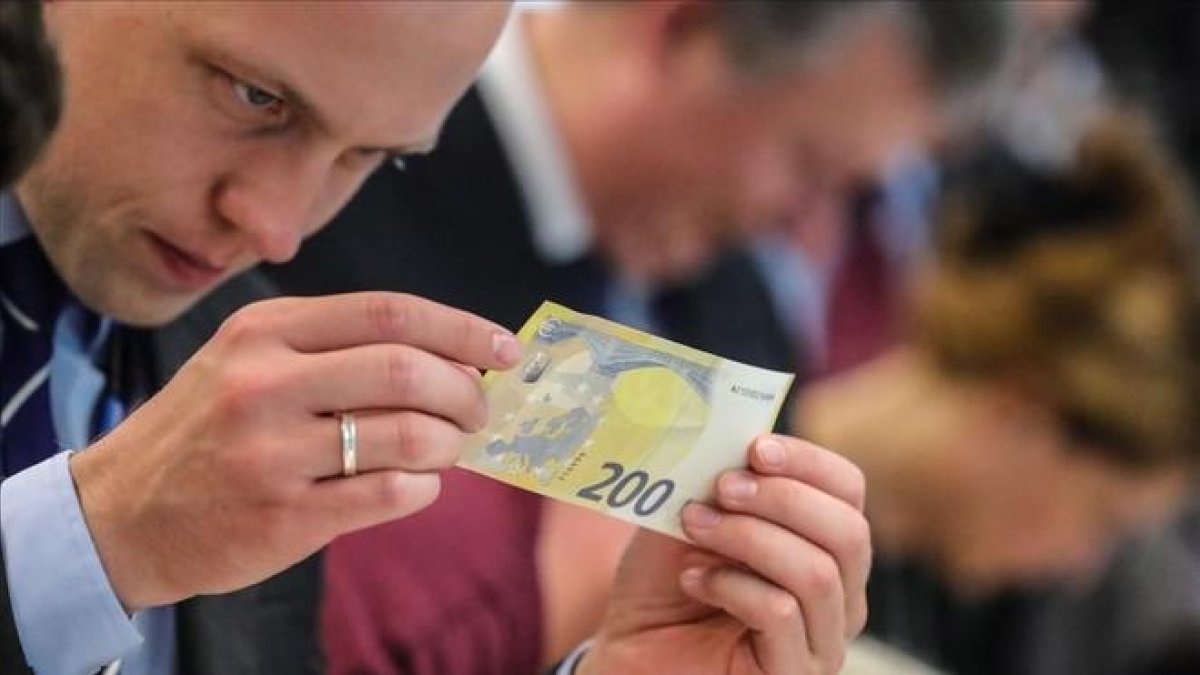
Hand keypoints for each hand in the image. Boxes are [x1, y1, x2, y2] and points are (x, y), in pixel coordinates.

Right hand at [69, 292, 520, 610]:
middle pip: (408, 370)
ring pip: (407, 435)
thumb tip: (455, 360)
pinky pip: (389, 495)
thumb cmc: (206, 430)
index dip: (462, 329)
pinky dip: (423, 488)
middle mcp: (265, 383)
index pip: (389, 313)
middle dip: (466, 392)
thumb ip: (338, 351)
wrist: (119, 514)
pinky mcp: (281, 517)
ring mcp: (270, 453)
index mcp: (265, 331)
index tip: (505, 350)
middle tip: (479, 412)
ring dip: (449, 444)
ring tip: (446, 450)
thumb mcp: (249, 362)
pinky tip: (416, 485)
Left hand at [577, 435, 869, 674]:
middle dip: (782, 498)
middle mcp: (840, 595)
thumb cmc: (662, 587)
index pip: (848, 491)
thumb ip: (711, 480)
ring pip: (817, 572)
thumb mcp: (684, 517)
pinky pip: (781, 613)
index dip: (808, 461)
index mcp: (823, 545)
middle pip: (849, 531)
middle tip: (723, 487)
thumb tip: (728, 436)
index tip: (755, 447)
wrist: (629, 654)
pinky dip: (732, 585)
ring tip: (695, 527)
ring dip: (748, 538)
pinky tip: (693, 580)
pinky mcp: (794, 674)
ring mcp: (822, 641)